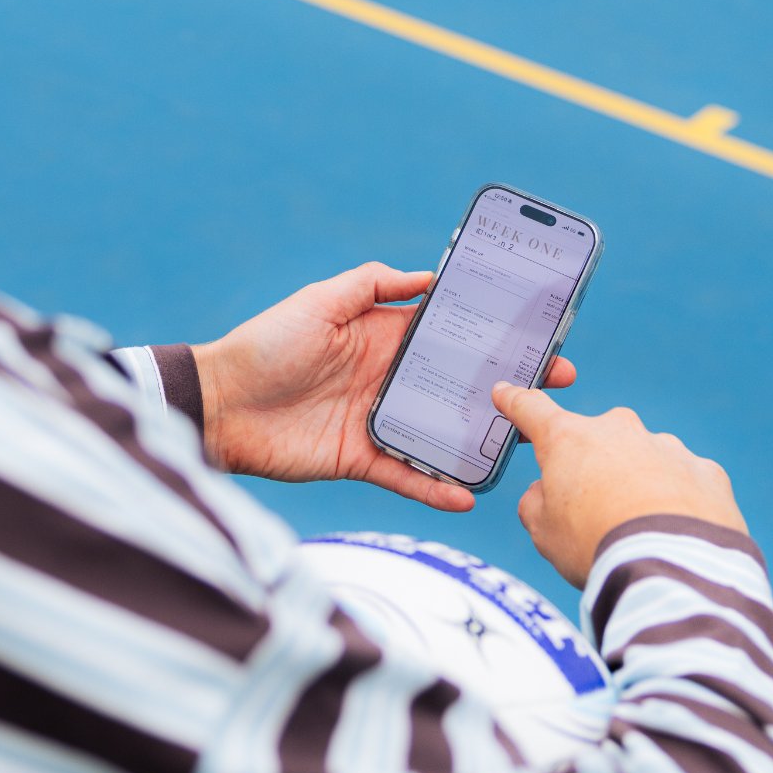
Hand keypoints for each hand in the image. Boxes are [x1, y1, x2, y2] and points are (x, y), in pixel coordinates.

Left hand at [194, 264, 576, 515]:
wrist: (219, 405)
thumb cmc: (265, 344)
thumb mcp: (317, 301)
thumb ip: (372, 285)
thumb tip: (428, 277)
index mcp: (380, 337)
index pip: (445, 335)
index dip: (487, 336)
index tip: (532, 336)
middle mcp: (385, 378)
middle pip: (455, 385)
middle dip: (501, 387)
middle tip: (553, 389)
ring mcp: (376, 420)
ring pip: (440, 432)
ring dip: (478, 439)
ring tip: (522, 444)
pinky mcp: (360, 459)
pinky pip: (407, 475)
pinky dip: (435, 487)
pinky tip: (468, 495)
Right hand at [493, 381, 747, 588]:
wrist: (672, 568)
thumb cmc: (595, 546)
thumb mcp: (542, 532)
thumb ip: (538, 503)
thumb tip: (548, 493)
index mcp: (569, 439)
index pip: (533, 410)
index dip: (517, 403)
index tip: (507, 393)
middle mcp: (618, 430)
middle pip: (596, 442)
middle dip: (593, 468)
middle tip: (595, 513)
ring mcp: (666, 447)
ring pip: (644, 461)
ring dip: (638, 486)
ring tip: (641, 534)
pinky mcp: (706, 471)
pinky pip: (685, 482)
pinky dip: (678, 502)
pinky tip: (677, 534)